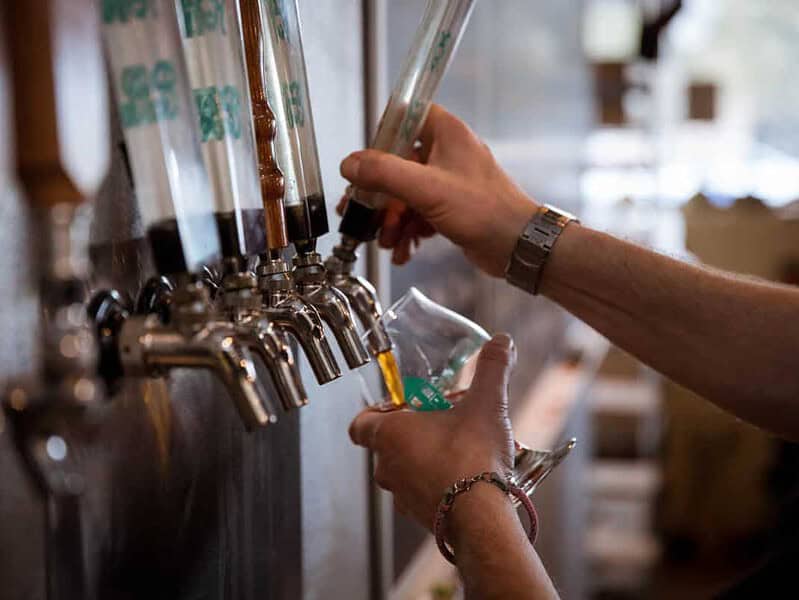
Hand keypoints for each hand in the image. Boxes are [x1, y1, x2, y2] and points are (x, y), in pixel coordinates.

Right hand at [339, 105, 538, 276]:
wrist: (518, 245)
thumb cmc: (484, 210)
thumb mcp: (426, 188)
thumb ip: (384, 173)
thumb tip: (349, 164)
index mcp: (445, 132)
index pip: (404, 117)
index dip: (382, 138)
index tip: (366, 163)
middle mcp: (447, 152)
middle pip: (398, 164)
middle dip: (382, 196)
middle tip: (365, 216)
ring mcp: (449, 181)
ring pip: (406, 193)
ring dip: (393, 220)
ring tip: (389, 242)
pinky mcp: (451, 207)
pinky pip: (419, 213)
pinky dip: (409, 231)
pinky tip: (404, 251)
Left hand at [348, 334, 516, 528]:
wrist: (481, 517)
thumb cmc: (472, 458)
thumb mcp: (486, 403)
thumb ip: (491, 369)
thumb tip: (502, 341)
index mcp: (389, 435)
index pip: (360, 424)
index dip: (375, 413)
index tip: (399, 407)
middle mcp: (387, 467)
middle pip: (386, 444)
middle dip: (412, 432)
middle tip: (440, 422)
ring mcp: (401, 495)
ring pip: (403, 471)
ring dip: (423, 459)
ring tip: (457, 449)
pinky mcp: (420, 516)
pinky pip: (421, 494)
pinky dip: (435, 484)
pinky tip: (464, 477)